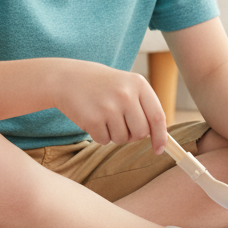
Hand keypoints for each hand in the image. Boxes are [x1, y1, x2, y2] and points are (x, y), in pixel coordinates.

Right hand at [52, 61, 168, 155]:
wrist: (67, 78)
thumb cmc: (101, 85)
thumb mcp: (126, 85)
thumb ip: (143, 106)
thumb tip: (160, 137)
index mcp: (139, 84)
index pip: (157, 116)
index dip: (160, 136)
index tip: (159, 149)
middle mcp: (126, 94)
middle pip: (141, 132)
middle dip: (132, 135)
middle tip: (120, 123)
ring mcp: (109, 107)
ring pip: (122, 139)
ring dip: (114, 134)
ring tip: (104, 116)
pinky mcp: (93, 119)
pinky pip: (104, 140)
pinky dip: (99, 135)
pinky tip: (93, 119)